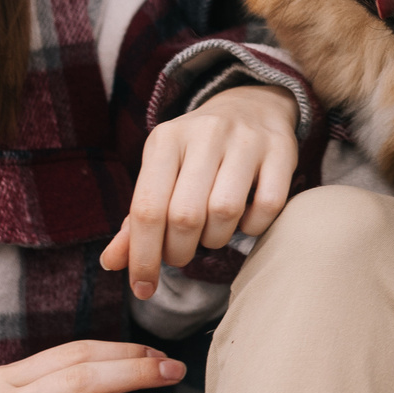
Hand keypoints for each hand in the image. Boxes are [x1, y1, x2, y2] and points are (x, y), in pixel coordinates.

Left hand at [101, 84, 298, 300]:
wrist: (251, 105)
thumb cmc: (196, 154)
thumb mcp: (162, 174)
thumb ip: (136, 219)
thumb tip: (111, 263)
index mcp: (166, 139)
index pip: (147, 207)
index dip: (143, 257)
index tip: (143, 288)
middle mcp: (205, 133)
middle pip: (185, 215)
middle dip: (180, 251)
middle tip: (182, 253)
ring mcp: (246, 139)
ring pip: (225, 211)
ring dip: (216, 239)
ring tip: (212, 232)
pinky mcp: (282, 149)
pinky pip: (267, 206)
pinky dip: (253, 227)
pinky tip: (245, 219)